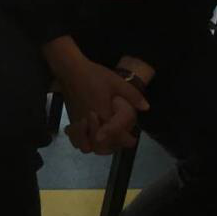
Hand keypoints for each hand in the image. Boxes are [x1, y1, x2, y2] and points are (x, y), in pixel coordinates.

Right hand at [44, 38, 147, 154]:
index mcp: (103, 114)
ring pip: (86, 144)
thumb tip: (146, 107)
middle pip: (100, 145)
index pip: (115, 135)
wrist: (70, 70)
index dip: (125, 140)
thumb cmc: (93, 75)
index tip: (133, 139)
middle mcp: (89, 122)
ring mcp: (78, 122)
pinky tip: (90, 136)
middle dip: (112, 146)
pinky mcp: (71, 119)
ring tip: (107, 140)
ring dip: (96, 146)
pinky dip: (83, 141)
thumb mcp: (116, 82)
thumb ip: (132, 95)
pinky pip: (76, 138)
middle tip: (122, 140)